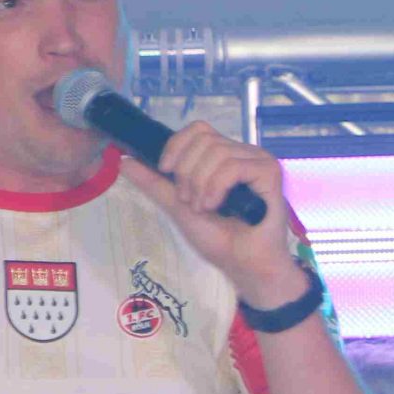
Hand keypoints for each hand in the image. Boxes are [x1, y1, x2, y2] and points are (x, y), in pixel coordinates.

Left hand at [116, 123, 302, 303]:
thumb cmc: (219, 239)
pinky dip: (216, 186)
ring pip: (217, 151)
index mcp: (224, 156)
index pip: (198, 129)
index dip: (177, 145)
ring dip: (200, 184)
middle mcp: (243, 153)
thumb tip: (124, 160)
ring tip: (204, 209)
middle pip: (204, 138)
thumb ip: (154, 183)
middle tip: (191, 202)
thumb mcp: (177, 206)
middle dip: (187, 172)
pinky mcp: (269, 171)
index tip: (166, 171)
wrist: (244, 264)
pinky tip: (216, 205)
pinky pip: (233, 166)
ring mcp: (258, 160)